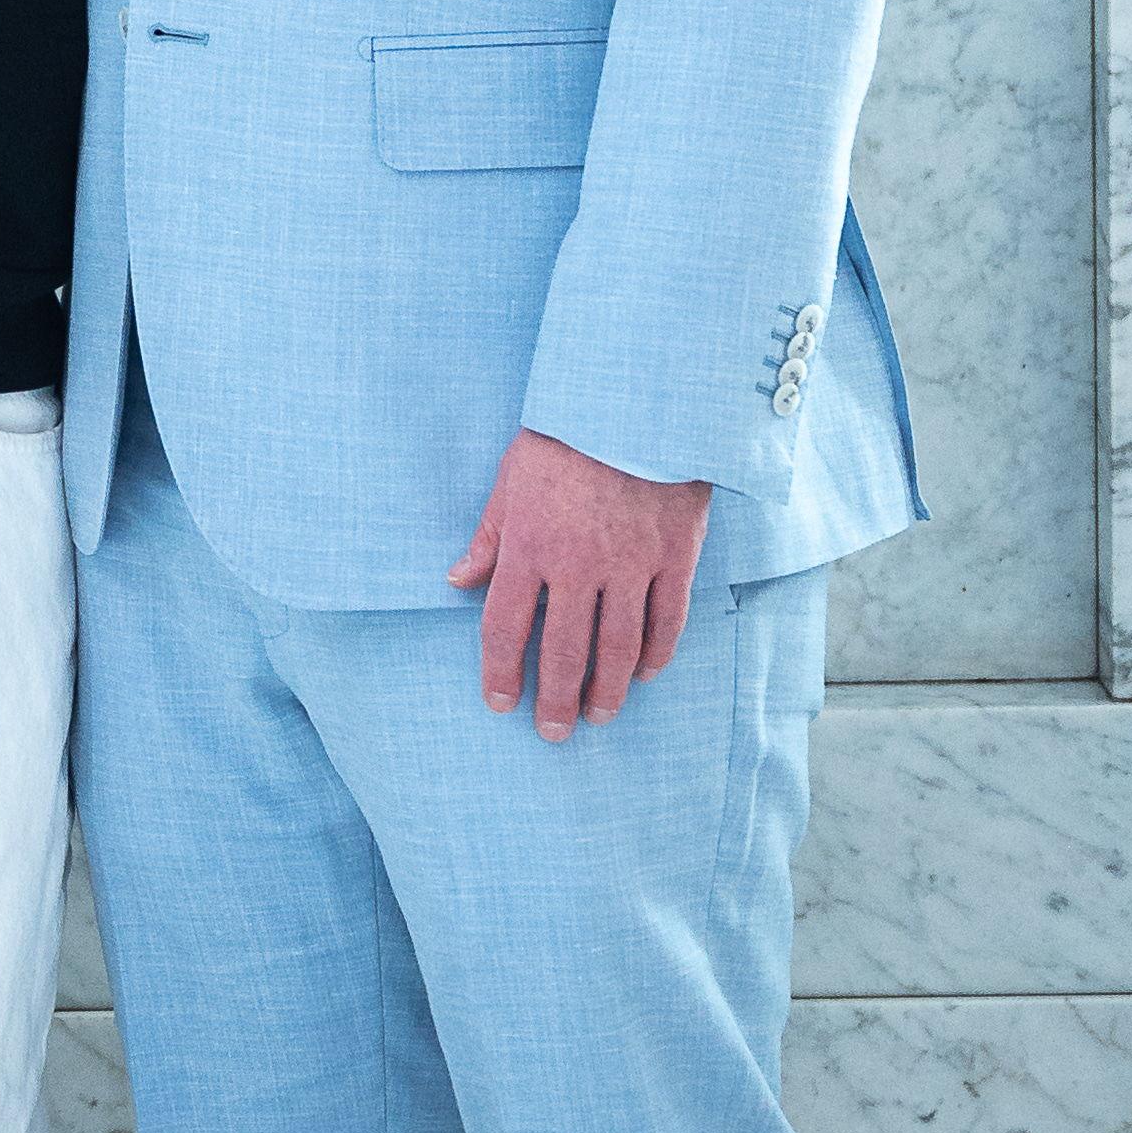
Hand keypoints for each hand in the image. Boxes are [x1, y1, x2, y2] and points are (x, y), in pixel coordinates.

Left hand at [449, 430, 710, 738]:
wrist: (638, 399)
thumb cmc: (566, 434)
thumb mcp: (510, 479)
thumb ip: (488, 537)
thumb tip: (457, 581)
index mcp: (529, 546)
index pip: (505, 626)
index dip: (500, 672)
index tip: (500, 703)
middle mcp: (578, 564)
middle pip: (563, 650)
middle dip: (555, 699)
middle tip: (553, 733)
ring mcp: (630, 564)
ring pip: (618, 646)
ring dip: (607, 690)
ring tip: (600, 717)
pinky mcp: (674, 556)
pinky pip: (667, 618)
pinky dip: (656, 652)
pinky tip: (645, 673)